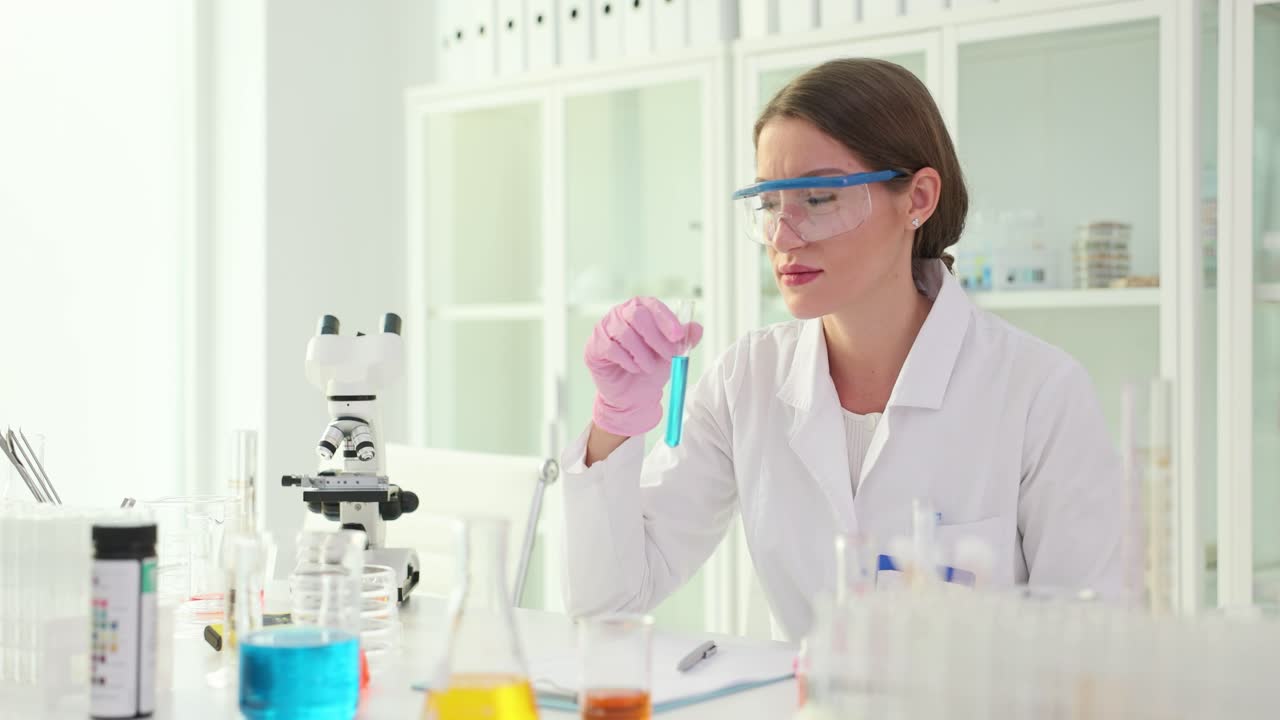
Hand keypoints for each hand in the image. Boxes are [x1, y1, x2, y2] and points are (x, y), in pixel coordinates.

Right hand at [585, 297, 703, 436]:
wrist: (632, 396)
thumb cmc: (651, 369)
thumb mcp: (672, 354)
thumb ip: (684, 340)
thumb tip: (698, 328)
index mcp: (640, 309)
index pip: (653, 305)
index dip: (666, 320)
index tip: (678, 336)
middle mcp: (620, 313)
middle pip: (637, 315)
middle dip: (656, 337)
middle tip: (669, 356)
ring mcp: (604, 328)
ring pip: (624, 332)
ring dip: (642, 353)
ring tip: (650, 367)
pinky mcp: (594, 346)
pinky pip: (610, 348)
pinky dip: (626, 360)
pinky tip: (633, 368)